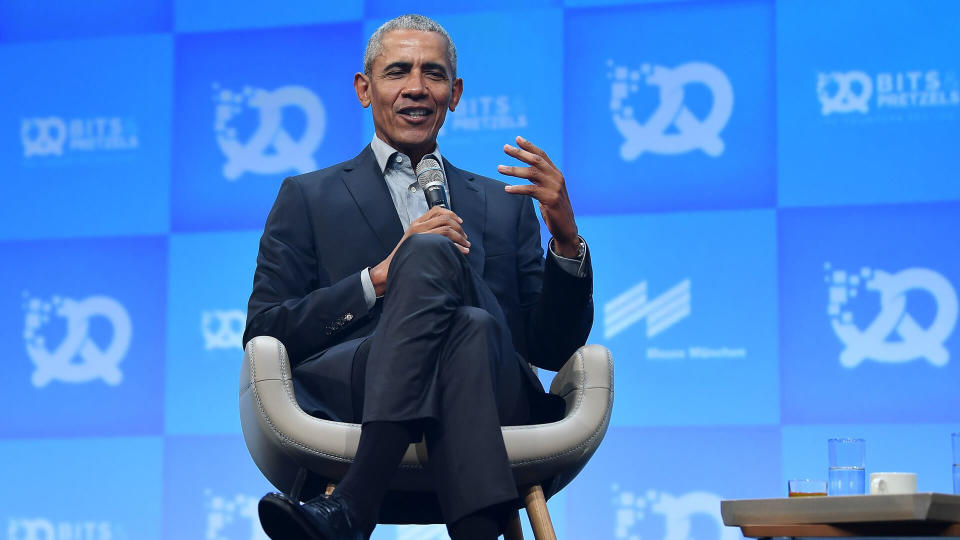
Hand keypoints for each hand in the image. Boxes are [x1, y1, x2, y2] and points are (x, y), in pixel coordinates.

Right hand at [369, 206, 469, 295]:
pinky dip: (456, 246)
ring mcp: (420, 234)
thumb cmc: (405, 257)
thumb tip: (448, 237)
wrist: (390, 267)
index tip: (460, 223)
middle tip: (465, 239)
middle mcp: (418, 225)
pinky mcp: (421, 243)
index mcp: (417, 223)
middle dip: (459, 229)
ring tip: (466, 246)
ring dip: (460, 237)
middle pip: (445, 219)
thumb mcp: (415, 241)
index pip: (436, 210)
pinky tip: (461, 251)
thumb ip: (428, 235)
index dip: (451, 214)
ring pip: (446, 229)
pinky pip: (444, 240)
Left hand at [498, 136, 579, 257]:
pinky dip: (518, 189)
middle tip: (505, 148)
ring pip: (531, 173)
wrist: (566, 227)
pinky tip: (507, 189)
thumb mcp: (547, 190)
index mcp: (556, 173)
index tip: (517, 139)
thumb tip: (525, 171)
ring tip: (499, 168)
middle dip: (519, 153)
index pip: (542, 155)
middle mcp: (556, 177)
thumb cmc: (554, 209)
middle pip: (536, 160)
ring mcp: (554, 188)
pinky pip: (531, 190)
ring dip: (513, 170)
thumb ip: (539, 180)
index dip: (529, 146)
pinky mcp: (550, 199)